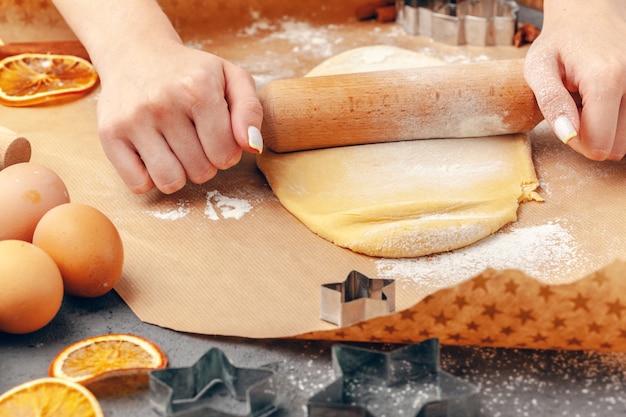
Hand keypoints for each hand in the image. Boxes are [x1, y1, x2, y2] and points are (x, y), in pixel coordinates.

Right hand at [96, 40, 262, 193]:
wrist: (136, 52)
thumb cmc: (189, 72)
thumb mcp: (230, 78)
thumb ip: (250, 111)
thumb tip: (253, 147)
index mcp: (197, 88)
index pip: (226, 154)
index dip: (227, 152)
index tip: (217, 136)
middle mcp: (162, 103)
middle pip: (200, 171)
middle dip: (204, 162)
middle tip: (195, 139)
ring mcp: (132, 119)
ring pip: (170, 182)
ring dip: (179, 174)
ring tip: (177, 150)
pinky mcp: (110, 134)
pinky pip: (138, 184)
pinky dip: (150, 178)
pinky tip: (153, 154)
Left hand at [524, 0, 625, 160]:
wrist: (589, 12)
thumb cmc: (558, 41)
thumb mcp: (539, 69)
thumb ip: (551, 103)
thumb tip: (568, 135)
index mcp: (606, 79)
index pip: (598, 144)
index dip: (576, 142)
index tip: (564, 120)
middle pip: (616, 146)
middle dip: (591, 136)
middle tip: (575, 108)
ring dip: (605, 127)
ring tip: (588, 101)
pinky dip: (617, 117)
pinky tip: (602, 98)